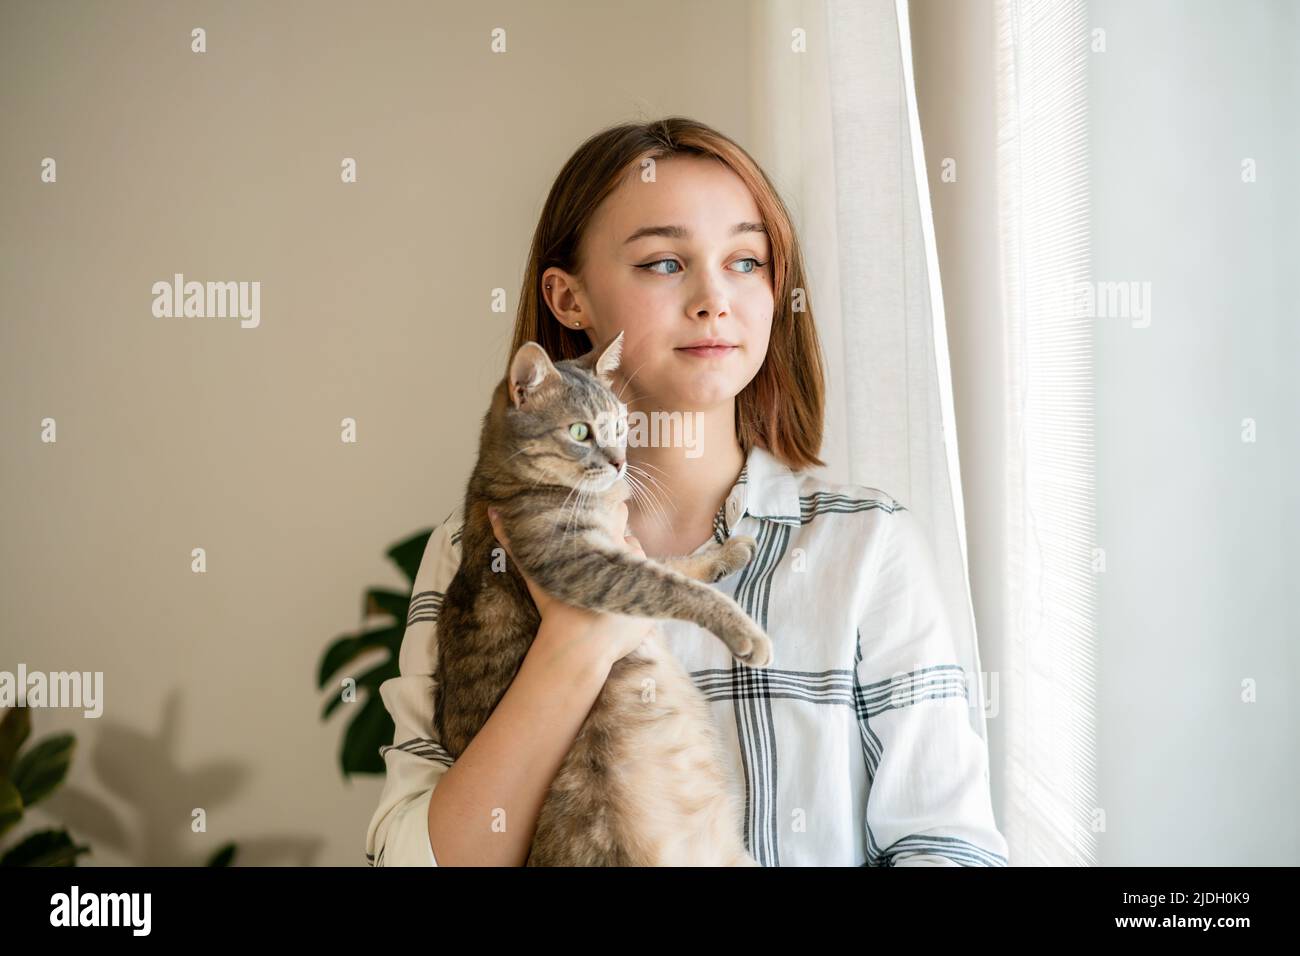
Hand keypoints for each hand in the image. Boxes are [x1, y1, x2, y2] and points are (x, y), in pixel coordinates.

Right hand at [487, 502, 657, 670]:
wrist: (579, 649)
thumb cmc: (555, 608)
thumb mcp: (535, 571)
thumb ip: (512, 539)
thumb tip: (492, 511)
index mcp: (606, 543)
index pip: (620, 513)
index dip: (610, 520)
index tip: (600, 530)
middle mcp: (629, 557)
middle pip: (631, 540)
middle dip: (620, 547)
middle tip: (601, 562)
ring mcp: (644, 580)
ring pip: (640, 563)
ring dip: (629, 569)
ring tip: (609, 584)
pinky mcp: (651, 602)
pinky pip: (649, 589)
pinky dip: (637, 592)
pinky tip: (618, 602)